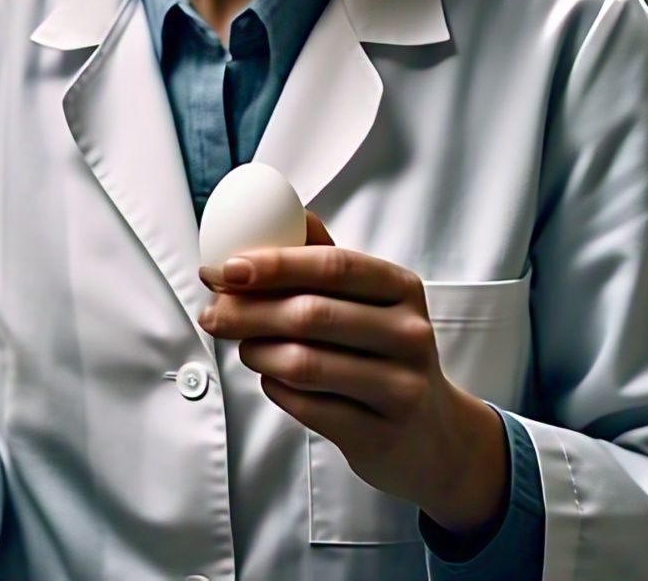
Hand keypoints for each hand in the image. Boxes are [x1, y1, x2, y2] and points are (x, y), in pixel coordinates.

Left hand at [197, 212, 508, 539]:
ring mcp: (399, 386)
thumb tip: (286, 211)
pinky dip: (276, 389)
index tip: (228, 267)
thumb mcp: (372, 301)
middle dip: (249, 311)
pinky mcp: (380, 434)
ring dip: (258, 351)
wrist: (434, 436)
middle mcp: (408, 333)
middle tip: (212, 311)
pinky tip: (270, 378)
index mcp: (402, 288)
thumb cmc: (388, 354)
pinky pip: (309, 407)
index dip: (276, 264)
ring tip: (242, 346)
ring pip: (305, 363)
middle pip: (312, 315)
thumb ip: (326, 258)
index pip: (333, 266)